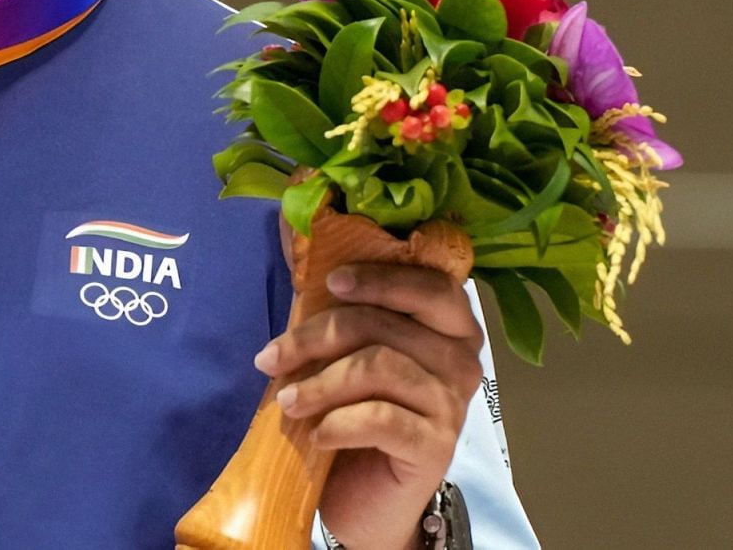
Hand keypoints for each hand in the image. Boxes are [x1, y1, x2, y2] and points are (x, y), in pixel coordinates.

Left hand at [255, 261, 483, 549]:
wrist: (368, 497)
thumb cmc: (356, 412)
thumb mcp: (346, 353)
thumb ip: (334, 304)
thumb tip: (292, 235)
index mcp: (450, 326)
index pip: (428, 285)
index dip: (378, 278)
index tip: (329, 284)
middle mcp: (461, 360)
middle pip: (385, 324)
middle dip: (316, 336)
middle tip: (271, 359)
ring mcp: (452, 405)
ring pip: (378, 368)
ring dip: (319, 384)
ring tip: (286, 403)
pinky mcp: (437, 447)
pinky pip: (381, 418)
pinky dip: (338, 422)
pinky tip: (317, 434)